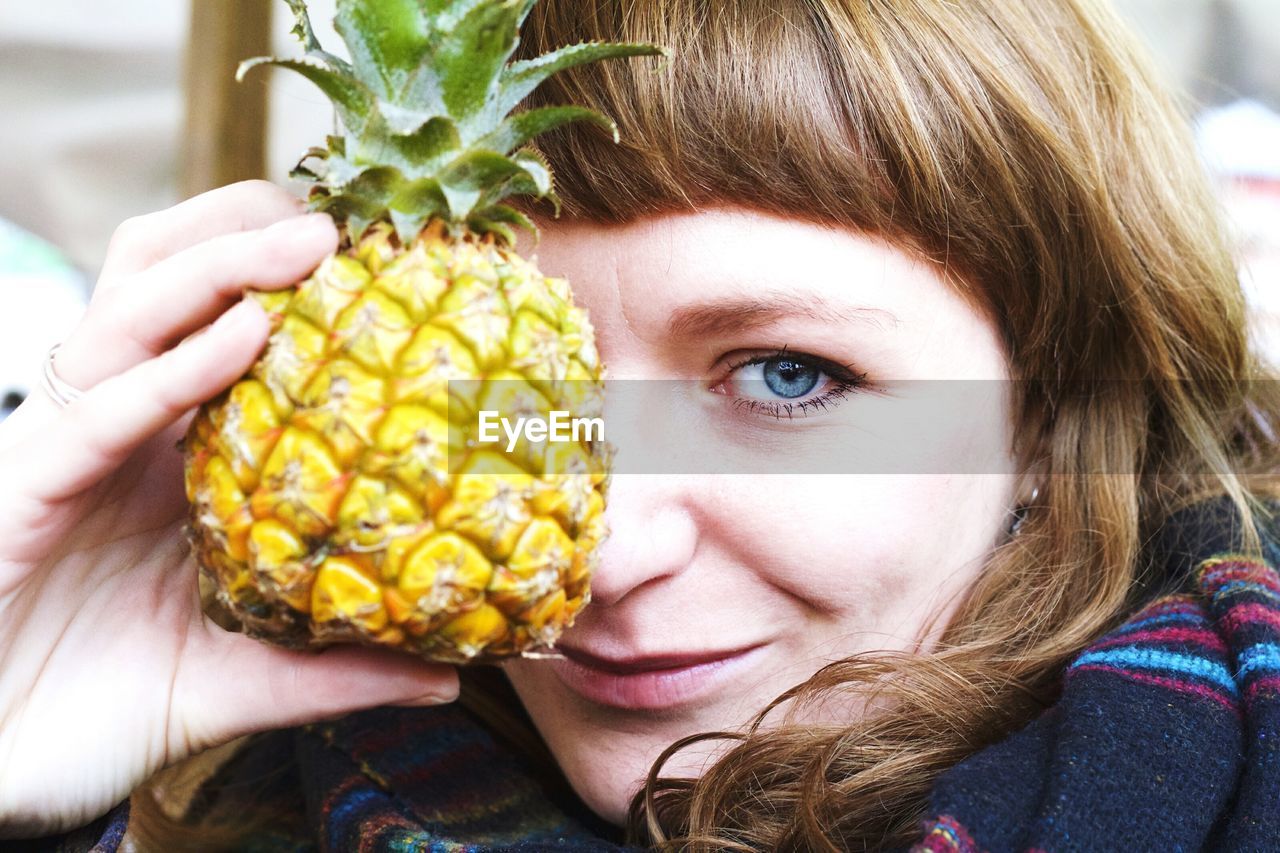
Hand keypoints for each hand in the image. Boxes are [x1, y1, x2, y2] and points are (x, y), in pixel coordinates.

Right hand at [0, 181, 458, 837]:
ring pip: (127, 313)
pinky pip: (98, 409)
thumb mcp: (241, 680)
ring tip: (314, 238)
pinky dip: (173, 367)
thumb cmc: (102, 710)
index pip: (215, 321)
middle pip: (164, 279)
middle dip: (246, 230)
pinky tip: (246, 335)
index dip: (287, 275)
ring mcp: (64, 447)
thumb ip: (333, 669)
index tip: (387, 255)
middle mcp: (115, 427)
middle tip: (351, 216)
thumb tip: (446, 678)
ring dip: (219, 263)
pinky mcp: (19, 488)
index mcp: (165, 450)